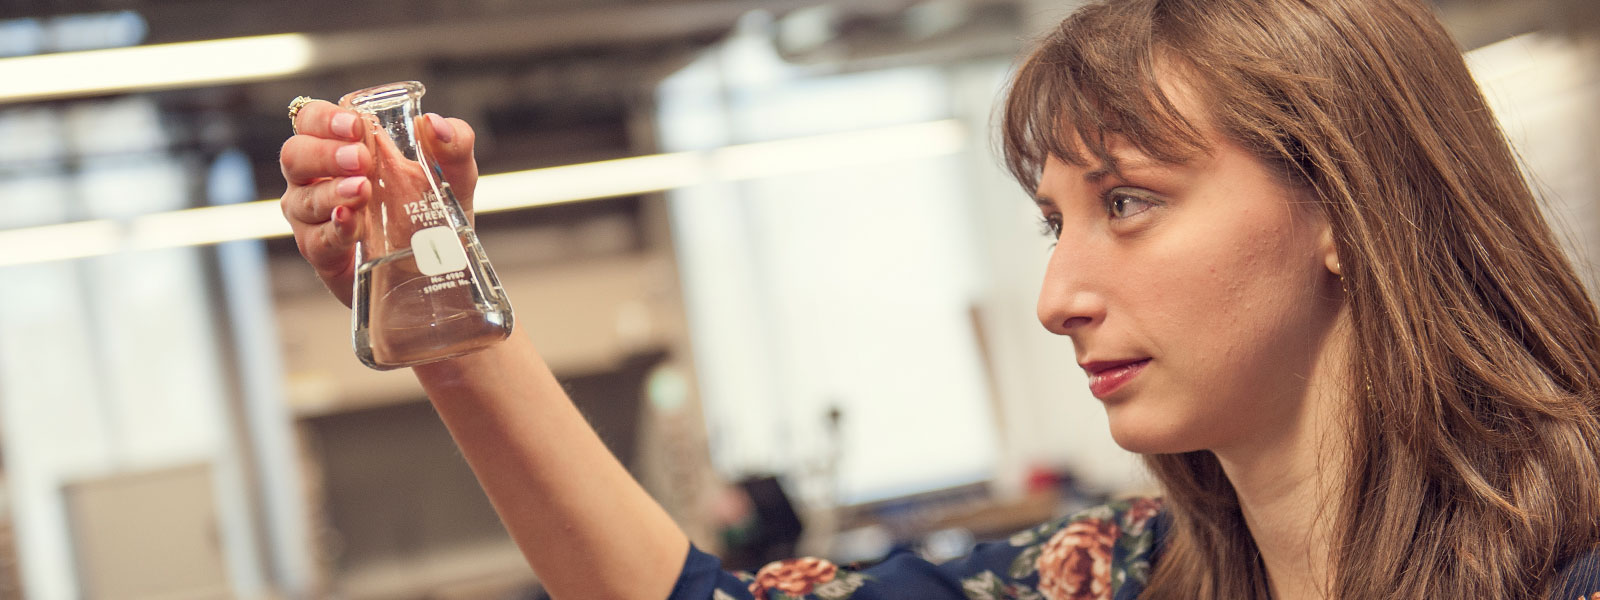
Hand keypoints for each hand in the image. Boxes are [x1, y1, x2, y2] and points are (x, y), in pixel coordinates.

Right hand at [279, 99, 478, 305]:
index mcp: (340, 147)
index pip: (311, 120)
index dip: (325, 118)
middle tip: (362, 160)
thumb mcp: (454, 174)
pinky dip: (334, 230)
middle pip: (294, 155)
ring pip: (302, 200)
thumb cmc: (433, 209)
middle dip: (324, 154)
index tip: (357, 126)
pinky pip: (316, 240)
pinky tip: (353, 223)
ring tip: (363, 190)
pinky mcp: (323, 254)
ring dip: (330, 192)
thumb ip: (454, 144)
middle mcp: (317, 179)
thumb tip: (434, 123)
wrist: (438, 268)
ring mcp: (314, 218)